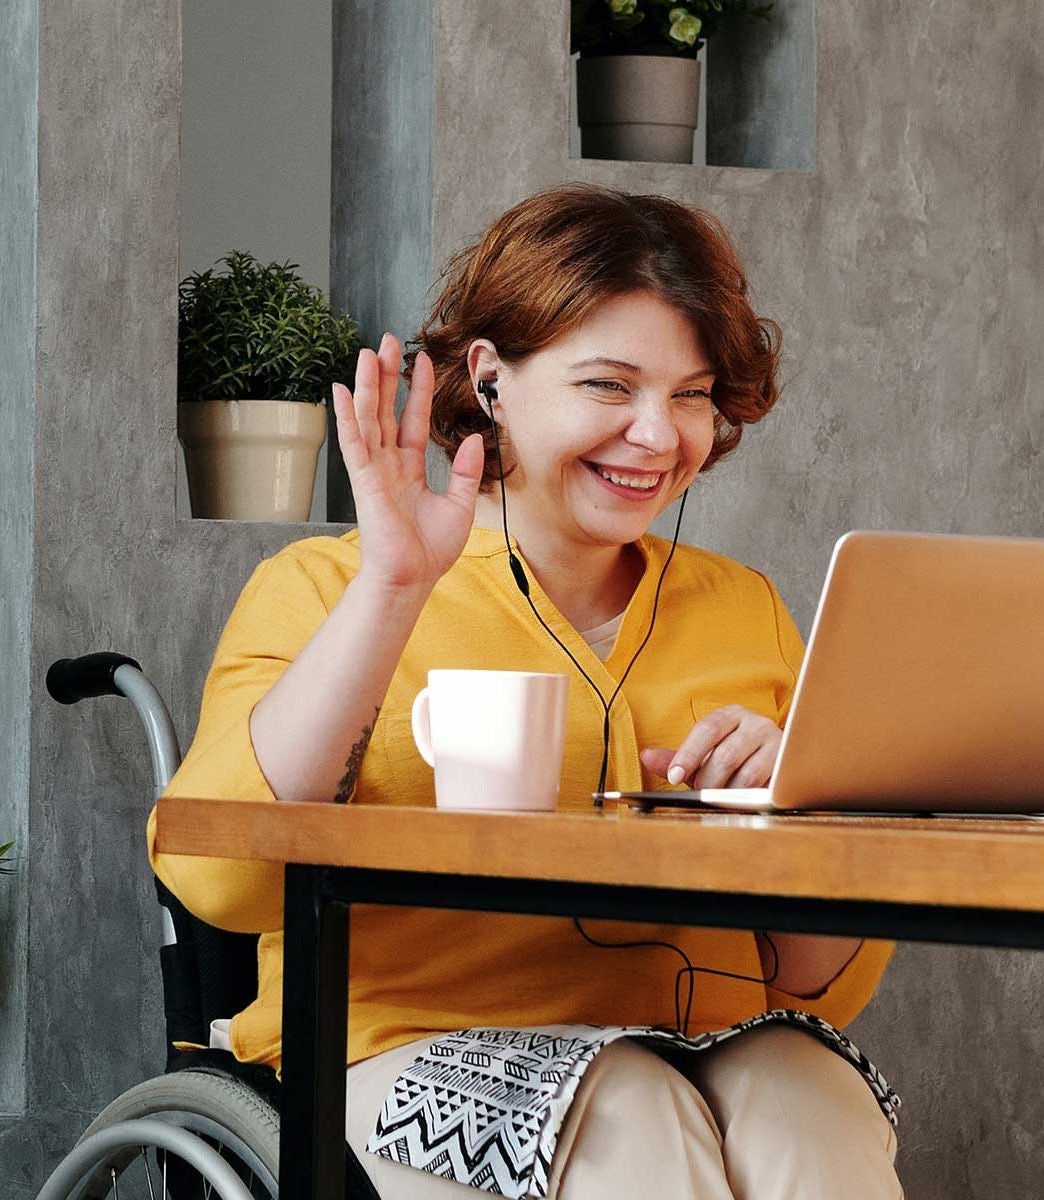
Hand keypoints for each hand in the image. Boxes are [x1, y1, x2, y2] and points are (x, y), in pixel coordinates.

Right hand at [332, 333, 484, 592]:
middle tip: (387, 341)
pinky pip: (354, 443)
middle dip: (387, 375)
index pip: (413, 421)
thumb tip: (472, 439)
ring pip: (369, 419)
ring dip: (368, 385)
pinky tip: (343, 391)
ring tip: (367, 352)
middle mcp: (388, 465)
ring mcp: (373, 471)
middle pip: (386, 411)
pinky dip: (347, 417)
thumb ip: (463, 471)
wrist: (410, 579)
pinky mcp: (364, 481)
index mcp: (408, 470)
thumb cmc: (429, 551)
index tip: (422, 361)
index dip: (417, 391)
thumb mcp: (458, 506)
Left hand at [640, 706, 781, 787]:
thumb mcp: (704, 756)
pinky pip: (766, 787)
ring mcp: (777, 743)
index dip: (688, 754)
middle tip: (703, 793)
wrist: (778, 764)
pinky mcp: (790, 767)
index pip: (706, 729)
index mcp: (731, 715)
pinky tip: (742, 800)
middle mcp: (756, 723)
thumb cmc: (735, 759)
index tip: (674, 776)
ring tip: (723, 796)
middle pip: (726, 755)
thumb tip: (646, 757)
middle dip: (708, 781)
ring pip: (746, 775)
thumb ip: (678, 758)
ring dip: (729, 793)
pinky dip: (749, 798)